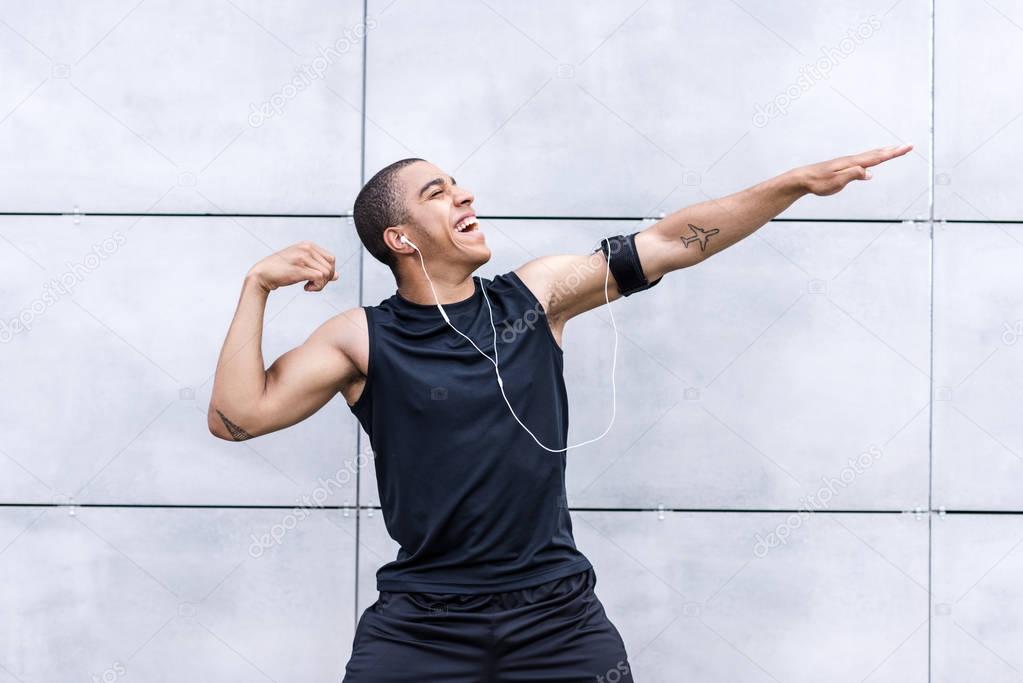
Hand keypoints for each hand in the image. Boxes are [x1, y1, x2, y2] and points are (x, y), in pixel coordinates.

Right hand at [247, 241, 338, 292]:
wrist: (262, 274)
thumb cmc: (281, 270)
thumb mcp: (302, 265)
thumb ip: (318, 267)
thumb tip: (337, 276)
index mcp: (308, 245)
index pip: (331, 259)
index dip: (328, 272)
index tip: (316, 278)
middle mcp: (307, 248)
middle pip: (331, 266)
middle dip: (325, 279)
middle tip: (312, 284)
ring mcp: (302, 257)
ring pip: (327, 273)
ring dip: (320, 285)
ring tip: (308, 286)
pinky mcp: (299, 268)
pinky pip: (320, 278)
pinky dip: (316, 287)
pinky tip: (306, 288)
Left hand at [794, 144, 912, 196]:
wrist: (802, 179)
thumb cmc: (817, 182)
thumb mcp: (836, 181)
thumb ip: (853, 175)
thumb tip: (869, 173)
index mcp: (852, 163)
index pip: (877, 157)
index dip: (893, 153)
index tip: (907, 147)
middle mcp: (852, 160)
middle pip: (876, 154)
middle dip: (893, 150)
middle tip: (908, 146)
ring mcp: (847, 163)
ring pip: (870, 156)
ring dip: (884, 153)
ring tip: (895, 150)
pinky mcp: (843, 167)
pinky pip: (862, 161)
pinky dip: (872, 158)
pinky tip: (872, 163)